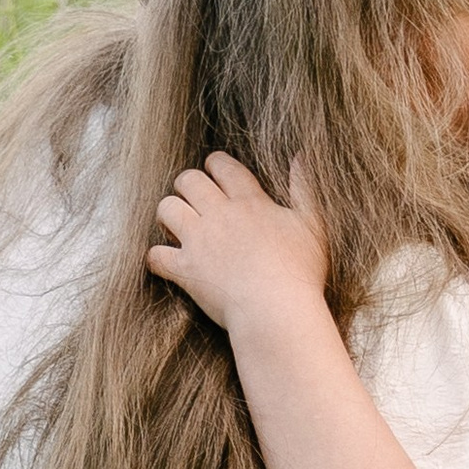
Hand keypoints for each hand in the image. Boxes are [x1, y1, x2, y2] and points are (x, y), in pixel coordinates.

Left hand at [148, 153, 330, 333]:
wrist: (277, 312)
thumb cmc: (300, 271)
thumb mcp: (312, 224)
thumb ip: (304, 188)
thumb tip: (301, 156)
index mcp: (249, 201)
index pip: (222, 166)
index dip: (215, 163)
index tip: (215, 170)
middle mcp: (219, 215)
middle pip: (188, 180)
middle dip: (187, 184)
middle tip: (193, 198)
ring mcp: (199, 242)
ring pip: (166, 208)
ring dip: (168, 213)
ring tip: (176, 224)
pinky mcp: (185, 270)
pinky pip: (155, 254)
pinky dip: (157, 256)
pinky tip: (167, 260)